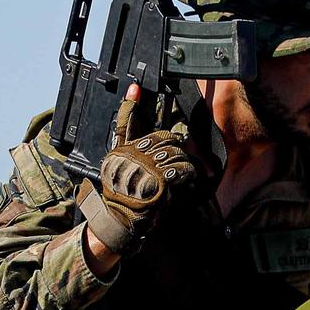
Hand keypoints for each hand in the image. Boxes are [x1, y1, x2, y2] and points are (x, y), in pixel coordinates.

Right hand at [78, 84, 203, 255]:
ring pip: (175, 152)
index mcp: (121, 150)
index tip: (135, 88)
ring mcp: (143, 166)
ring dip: (184, 162)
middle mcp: (130, 155)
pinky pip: (181, 168)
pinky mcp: (157, 180)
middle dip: (175, 146)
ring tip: (185, 171)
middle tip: (179, 156)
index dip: (130, 104)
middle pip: (162, 138)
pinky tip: (189, 179)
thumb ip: (126, 149)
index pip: (125, 122)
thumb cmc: (122, 196)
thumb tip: (130, 130)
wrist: (121, 222)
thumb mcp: (120, 170)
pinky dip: (189, 173)